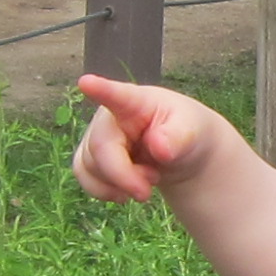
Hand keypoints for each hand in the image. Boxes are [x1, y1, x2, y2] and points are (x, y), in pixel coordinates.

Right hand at [72, 76, 229, 203]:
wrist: (179, 153)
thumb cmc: (185, 131)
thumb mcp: (191, 132)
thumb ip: (177, 138)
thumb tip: (158, 147)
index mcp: (137, 101)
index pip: (117, 95)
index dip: (100, 90)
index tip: (86, 82)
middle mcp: (109, 115)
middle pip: (100, 148)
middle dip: (123, 176)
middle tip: (147, 192)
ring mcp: (96, 135)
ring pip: (90, 167)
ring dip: (119, 184)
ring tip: (147, 179)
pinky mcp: (89, 156)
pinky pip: (84, 178)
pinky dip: (104, 191)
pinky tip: (124, 192)